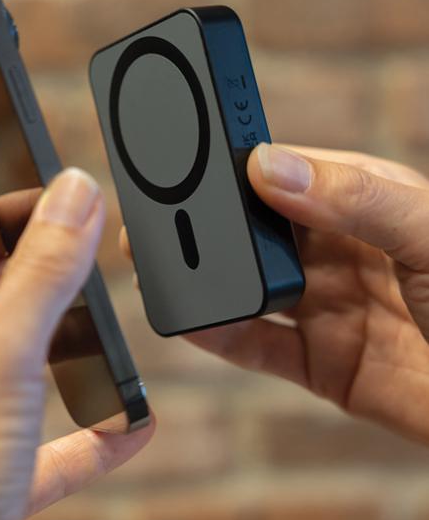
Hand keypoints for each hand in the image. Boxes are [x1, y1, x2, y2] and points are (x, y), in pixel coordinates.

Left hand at [0, 169, 153, 519]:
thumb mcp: (1, 349)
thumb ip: (43, 270)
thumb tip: (75, 194)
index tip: (43, 201)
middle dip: (25, 279)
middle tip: (79, 255)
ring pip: (6, 375)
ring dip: (54, 352)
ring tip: (99, 328)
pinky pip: (40, 449)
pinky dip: (83, 433)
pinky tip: (130, 424)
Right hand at [123, 144, 428, 444]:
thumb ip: (357, 198)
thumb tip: (267, 167)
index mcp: (368, 200)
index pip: (288, 171)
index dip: (237, 163)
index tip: (184, 153)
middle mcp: (342, 249)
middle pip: (259, 230)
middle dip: (208, 224)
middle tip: (152, 217)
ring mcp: (331, 308)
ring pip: (252, 287)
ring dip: (208, 279)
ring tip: (159, 269)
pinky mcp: (325, 366)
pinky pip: (261, 347)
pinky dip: (223, 336)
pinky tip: (194, 324)